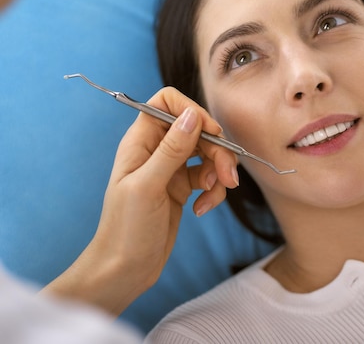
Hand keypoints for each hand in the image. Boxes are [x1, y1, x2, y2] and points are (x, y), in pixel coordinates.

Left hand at [43, 87, 237, 314]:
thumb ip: (171, 149)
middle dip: (217, 150)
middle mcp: (157, 149)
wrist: (125, 270)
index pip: (168, 102)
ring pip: (208, 153)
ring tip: (213, 195)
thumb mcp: (148, 186)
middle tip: (228, 176)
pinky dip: (213, 191)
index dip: (193, 111)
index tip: (211, 133)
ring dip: (219, 172)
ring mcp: (172, 168)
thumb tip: (193, 115)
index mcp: (141, 141)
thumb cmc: (125, 229)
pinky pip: (209, 177)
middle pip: (197, 129)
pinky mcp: (183, 188)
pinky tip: (202, 208)